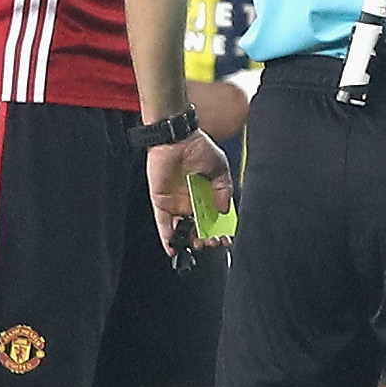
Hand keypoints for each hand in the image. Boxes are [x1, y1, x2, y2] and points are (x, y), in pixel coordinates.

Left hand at [146, 130, 232, 256]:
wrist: (176, 137)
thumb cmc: (198, 147)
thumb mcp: (219, 168)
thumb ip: (224, 189)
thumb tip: (224, 210)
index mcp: (206, 193)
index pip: (213, 217)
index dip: (218, 230)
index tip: (224, 239)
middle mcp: (190, 200)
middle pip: (197, 227)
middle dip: (205, 237)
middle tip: (210, 242)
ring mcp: (175, 203)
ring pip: (182, 229)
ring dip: (189, 240)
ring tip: (197, 245)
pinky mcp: (160, 202)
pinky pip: (163, 224)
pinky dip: (167, 238)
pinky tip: (173, 249)